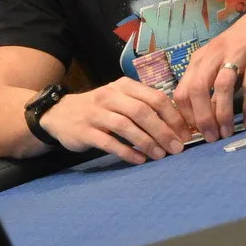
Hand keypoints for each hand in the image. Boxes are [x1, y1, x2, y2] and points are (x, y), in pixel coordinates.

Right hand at [40, 77, 192, 164]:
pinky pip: (110, 142)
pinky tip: (139, 160)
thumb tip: (176, 125)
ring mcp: (96, 113)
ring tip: (160, 156)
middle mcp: (111, 96)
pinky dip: (127, 151)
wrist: (60, 114)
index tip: (185, 133)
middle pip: (143, 111)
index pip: (155, 97)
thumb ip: (144, 106)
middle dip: (163, 131)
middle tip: (177, 148)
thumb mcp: (121, 99)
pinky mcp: (85, 131)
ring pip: (127, 126)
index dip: (173, 116)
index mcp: (125, 86)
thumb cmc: (100, 109)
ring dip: (147, 142)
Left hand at [173, 0, 245, 142]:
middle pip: (197, 88)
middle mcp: (214, 53)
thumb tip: (205, 117)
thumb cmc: (244, 43)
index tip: (193, 134)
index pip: (182, 90)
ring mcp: (236, 52)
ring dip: (223, 113)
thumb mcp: (222, 61)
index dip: (185, 116)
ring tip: (227, 133)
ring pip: (222, 86)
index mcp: (201, 57)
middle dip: (201, 118)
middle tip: (210, 138)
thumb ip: (213, 86)